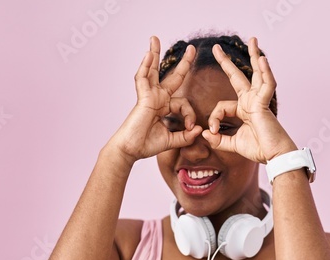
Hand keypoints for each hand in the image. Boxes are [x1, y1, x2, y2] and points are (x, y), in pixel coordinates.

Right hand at [106, 35, 202, 162]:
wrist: (131, 151)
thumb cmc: (146, 145)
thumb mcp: (171, 140)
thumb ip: (185, 136)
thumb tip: (199, 129)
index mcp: (164, 107)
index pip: (183, 103)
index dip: (190, 115)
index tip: (191, 128)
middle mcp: (157, 99)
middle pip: (172, 77)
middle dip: (183, 63)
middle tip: (191, 48)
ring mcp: (149, 96)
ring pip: (153, 71)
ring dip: (154, 54)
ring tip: (154, 39)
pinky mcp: (142, 98)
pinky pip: (142, 79)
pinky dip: (145, 67)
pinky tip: (148, 54)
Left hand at [201, 37, 296, 163]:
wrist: (274, 156)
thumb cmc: (259, 149)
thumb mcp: (233, 144)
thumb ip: (218, 140)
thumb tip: (205, 133)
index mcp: (244, 109)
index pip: (222, 106)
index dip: (214, 118)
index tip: (213, 131)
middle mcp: (251, 101)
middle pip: (238, 77)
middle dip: (226, 62)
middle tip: (217, 47)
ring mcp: (259, 100)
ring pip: (257, 74)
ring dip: (255, 55)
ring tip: (253, 39)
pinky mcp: (265, 104)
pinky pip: (267, 84)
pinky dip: (266, 72)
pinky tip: (262, 59)